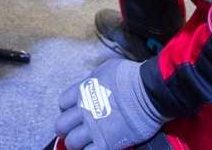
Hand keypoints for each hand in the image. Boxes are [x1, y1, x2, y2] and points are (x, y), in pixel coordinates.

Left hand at [54, 59, 169, 149]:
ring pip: (71, 143)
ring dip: (76, 143)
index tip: (75, 113)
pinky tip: (96, 147)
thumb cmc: (132, 77)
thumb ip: (94, 79)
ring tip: (86, 143)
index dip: (67, 110)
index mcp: (82, 91)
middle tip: (75, 131)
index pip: (62, 104)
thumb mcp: (107, 69)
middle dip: (66, 129)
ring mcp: (93, 128)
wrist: (149, 92)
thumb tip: (92, 84)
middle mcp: (83, 110)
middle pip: (61, 126)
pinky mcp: (106, 143)